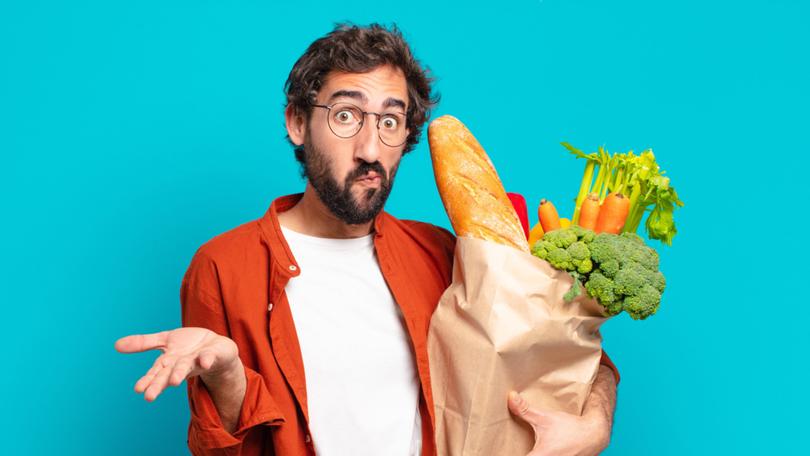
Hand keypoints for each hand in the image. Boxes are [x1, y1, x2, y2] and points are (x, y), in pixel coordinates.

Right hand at [115, 327, 241, 401]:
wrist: (217, 347)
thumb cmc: (189, 347)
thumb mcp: (165, 340)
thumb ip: (143, 343)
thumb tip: (115, 345)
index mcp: (169, 362)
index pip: (156, 372)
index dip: (148, 380)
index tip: (138, 390)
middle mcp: (182, 364)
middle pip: (169, 374)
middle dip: (159, 384)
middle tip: (149, 397)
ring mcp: (198, 360)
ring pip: (187, 367)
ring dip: (180, 374)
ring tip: (174, 381)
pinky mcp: (214, 355)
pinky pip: (210, 357)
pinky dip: (207, 359)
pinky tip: (204, 361)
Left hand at [507, 391, 609, 455]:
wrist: (593, 435)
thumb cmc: (570, 429)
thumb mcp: (545, 418)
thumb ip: (525, 410)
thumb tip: (511, 397)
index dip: (506, 454)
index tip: (496, 450)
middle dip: (515, 451)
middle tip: (508, 446)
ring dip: (525, 451)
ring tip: (519, 446)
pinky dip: (536, 454)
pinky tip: (533, 448)